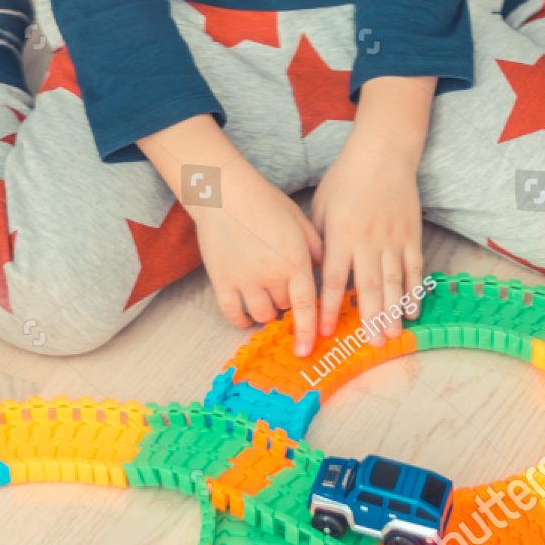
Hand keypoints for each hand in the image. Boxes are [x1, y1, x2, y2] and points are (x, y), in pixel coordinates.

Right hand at [136, 113, 321, 354]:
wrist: (224, 194)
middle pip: (284, 308)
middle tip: (283, 289)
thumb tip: (323, 269)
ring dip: (267, 312)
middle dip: (287, 304)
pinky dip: (240, 319)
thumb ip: (316, 248)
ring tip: (265, 297)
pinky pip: (232, 314)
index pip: (306, 307)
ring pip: (261, 314)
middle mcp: (271, 276)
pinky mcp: (221, 282)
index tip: (306, 350)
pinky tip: (245, 314)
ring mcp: (244, 281)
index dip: (308, 331)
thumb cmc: (265, 202)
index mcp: (295, 261)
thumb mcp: (300, 221)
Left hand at [311, 135, 423, 345]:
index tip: (325, 331)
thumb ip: (318, 241)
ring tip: (391, 337)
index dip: (329, 308)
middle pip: (367, 288)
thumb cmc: (345, 180)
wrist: (382, 155)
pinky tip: (411, 311)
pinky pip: (413, 269)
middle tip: (371, 346)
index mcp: (341, 236)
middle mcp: (367, 242)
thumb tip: (311, 271)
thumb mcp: (320, 208)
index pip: (333, 280)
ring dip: (392, 312)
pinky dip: (413, 291)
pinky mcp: (411, 235)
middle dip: (369, 319)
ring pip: (393, 282)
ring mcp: (392, 240)